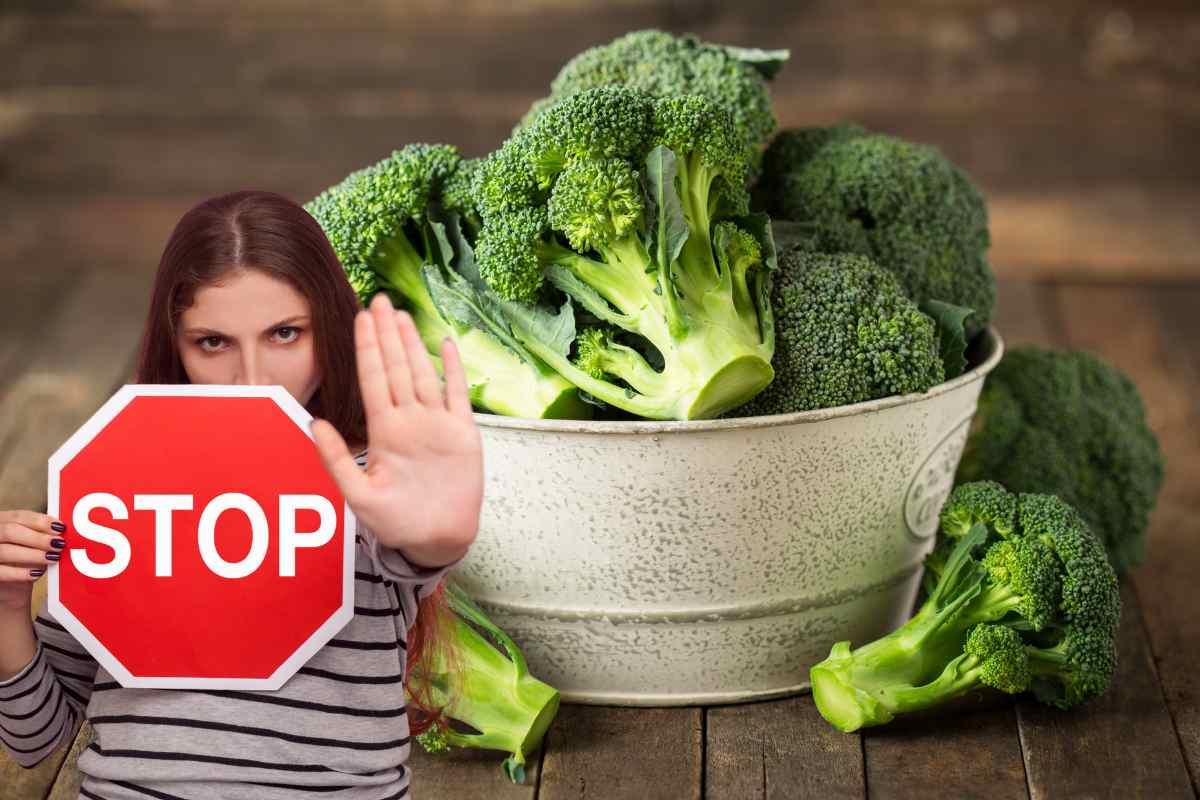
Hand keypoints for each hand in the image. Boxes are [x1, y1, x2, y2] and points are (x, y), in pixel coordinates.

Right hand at [0, 510, 66, 609]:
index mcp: (0, 522)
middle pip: (10, 531)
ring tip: (52, 558)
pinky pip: (1, 572)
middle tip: (58, 544)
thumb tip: (62, 530)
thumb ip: (40, 535)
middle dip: (37, 538)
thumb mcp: (29, 545)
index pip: (18, 516)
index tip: (60, 527)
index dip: (40, 521)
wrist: (8, 588)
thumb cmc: (21, 562)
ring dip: (33, 555)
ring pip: (5, 551)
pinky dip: (20, 573)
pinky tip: (37, 573)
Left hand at [310, 294, 482, 566]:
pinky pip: (457, 394)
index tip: (361, 319)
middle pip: (397, 368)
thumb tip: (316, 423)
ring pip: (424, 374)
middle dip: (387, 335)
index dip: (368, 349)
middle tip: (380, 300)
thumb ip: (337, 460)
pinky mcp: (462, 433)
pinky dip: (454, 369)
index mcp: (384, 431)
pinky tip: (446, 344)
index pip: (373, 380)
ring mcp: (436, 424)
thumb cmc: (396, 522)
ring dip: (414, 345)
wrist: (436, 540)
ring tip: (403, 315)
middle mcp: (409, 421)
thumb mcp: (358, 495)